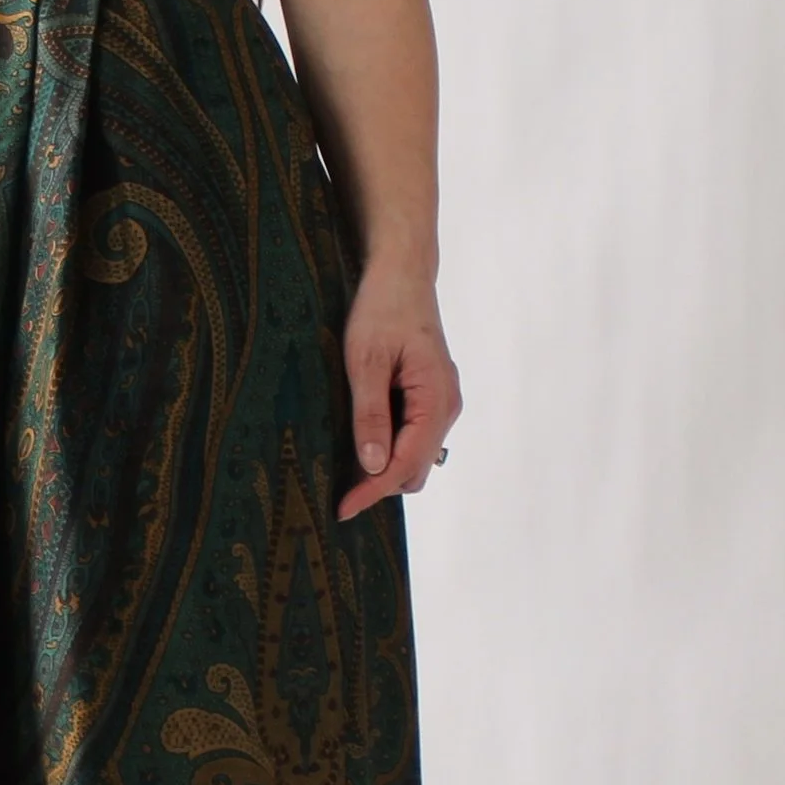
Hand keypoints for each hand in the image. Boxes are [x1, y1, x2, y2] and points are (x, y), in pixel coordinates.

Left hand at [336, 260, 461, 520]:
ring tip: (345, 468)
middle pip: (416, 469)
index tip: (343, 509)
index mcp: (436, 399)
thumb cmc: (383, 310)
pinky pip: (414, 437)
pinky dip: (390, 448)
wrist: (402, 275)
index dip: (373, 490)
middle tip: (338, 489)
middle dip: (380, 485)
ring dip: (385, 468)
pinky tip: (363, 441)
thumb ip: (371, 414)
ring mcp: (442, 403)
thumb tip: (372, 466)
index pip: (406, 463)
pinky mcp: (431, 397)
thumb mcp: (366, 362)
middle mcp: (447, 406)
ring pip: (416, 456)